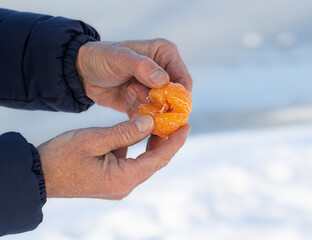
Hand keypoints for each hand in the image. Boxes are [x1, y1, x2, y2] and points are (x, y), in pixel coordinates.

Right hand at [37, 115, 190, 198]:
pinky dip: (137, 146)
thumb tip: (150, 123)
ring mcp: (118, 184)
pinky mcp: (111, 180)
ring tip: (160, 122)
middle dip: (167, 141)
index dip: (175, 142)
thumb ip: (124, 132)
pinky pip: (131, 162)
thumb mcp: (94, 139)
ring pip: (144, 162)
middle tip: (176, 121)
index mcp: (123, 178)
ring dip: (152, 143)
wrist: (39, 175)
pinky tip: (138, 131)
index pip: (158, 158)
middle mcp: (124, 185)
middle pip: (154, 161)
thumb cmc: (62, 157)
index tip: (187, 125)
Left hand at [76, 39, 192, 117]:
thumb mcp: (121, 58)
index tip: (166, 105)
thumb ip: (142, 67)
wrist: (82, 72)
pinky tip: (127, 106)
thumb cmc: (102, 58)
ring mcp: (155, 89)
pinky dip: (141, 117)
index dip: (179, 96)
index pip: (183, 80)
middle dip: (164, 107)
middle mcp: (164, 72)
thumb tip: (164, 81)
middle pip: (176, 99)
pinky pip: (150, 117)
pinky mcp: (144, 103)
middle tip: (146, 106)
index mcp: (165, 55)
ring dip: (150, 111)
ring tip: (130, 97)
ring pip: (164, 110)